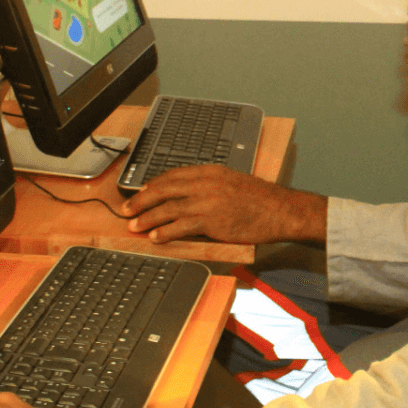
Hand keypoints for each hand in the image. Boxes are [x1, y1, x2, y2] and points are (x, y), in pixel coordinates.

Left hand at [121, 165, 326, 243]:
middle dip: (141, 200)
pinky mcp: (211, 221)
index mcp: (210, 171)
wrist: (280, 210)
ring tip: (134, 226)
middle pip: (163, 189)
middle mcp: (205, 183)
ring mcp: (207, 201)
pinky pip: (180, 226)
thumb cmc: (260, 199)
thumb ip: (209, 186)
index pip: (172, 175)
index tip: (140, 193)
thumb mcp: (232, 182)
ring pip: (167, 208)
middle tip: (127, 209)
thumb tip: (187, 197)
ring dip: (147, 217)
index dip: (152, 185)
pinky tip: (156, 236)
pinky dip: (164, 231)